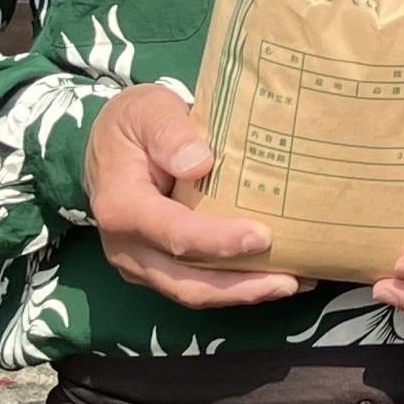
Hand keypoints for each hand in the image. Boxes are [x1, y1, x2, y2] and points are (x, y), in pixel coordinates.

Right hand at [84, 84, 303, 308]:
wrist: (110, 144)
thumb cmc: (134, 123)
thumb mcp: (148, 109)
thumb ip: (170, 132)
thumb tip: (200, 163)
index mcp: (122, 207)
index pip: (173, 233)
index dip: (218, 241)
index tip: (262, 236)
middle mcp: (127, 247)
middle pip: (185, 282)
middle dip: (240, 288)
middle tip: (290, 280)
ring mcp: (141, 264)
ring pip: (194, 292)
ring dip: (244, 294)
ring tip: (293, 283)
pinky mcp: (158, 269)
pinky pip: (197, 285)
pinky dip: (235, 286)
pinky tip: (275, 278)